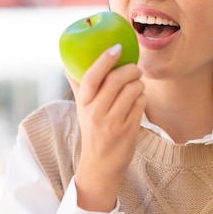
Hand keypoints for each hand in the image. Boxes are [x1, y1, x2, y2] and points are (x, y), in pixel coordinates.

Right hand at [66, 44, 145, 211]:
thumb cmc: (93, 130)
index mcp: (83, 103)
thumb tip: (70, 63)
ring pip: (132, 90)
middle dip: (130, 69)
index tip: (117, 47)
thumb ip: (79, 86)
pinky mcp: (129, 131)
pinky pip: (141, 104)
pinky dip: (142, 98)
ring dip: (138, 84)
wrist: (100, 166)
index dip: (105, 60)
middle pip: (116, 80)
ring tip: (136, 85)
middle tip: (135, 68)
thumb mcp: (82, 109)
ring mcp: (113, 123)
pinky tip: (138, 100)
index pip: (92, 77)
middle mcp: (96, 113)